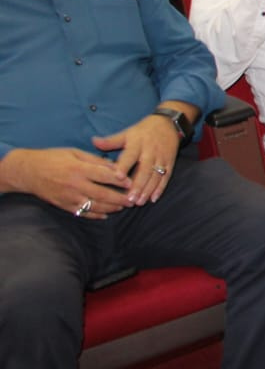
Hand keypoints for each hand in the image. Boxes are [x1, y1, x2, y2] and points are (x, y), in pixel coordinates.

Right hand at [0, 148, 130, 218]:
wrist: (27, 172)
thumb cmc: (52, 158)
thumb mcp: (74, 152)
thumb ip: (95, 160)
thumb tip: (114, 166)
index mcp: (78, 169)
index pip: (104, 175)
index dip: (119, 179)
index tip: (131, 182)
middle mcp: (75, 185)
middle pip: (102, 194)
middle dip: (120, 198)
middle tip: (133, 199)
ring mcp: (69, 197)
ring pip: (94, 206)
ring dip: (110, 208)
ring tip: (123, 207)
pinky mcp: (63, 205)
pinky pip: (82, 213)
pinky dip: (95, 215)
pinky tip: (105, 215)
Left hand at [92, 110, 181, 205]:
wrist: (168, 123)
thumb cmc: (143, 130)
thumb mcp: (127, 133)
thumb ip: (111, 141)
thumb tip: (94, 141)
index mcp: (137, 143)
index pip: (130, 155)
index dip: (124, 166)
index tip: (118, 177)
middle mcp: (150, 151)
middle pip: (144, 169)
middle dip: (137, 185)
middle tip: (129, 199)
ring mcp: (161, 158)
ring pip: (155, 175)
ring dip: (148, 189)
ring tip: (139, 202)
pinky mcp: (169, 162)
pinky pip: (166, 176)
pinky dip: (160, 188)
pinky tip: (154, 198)